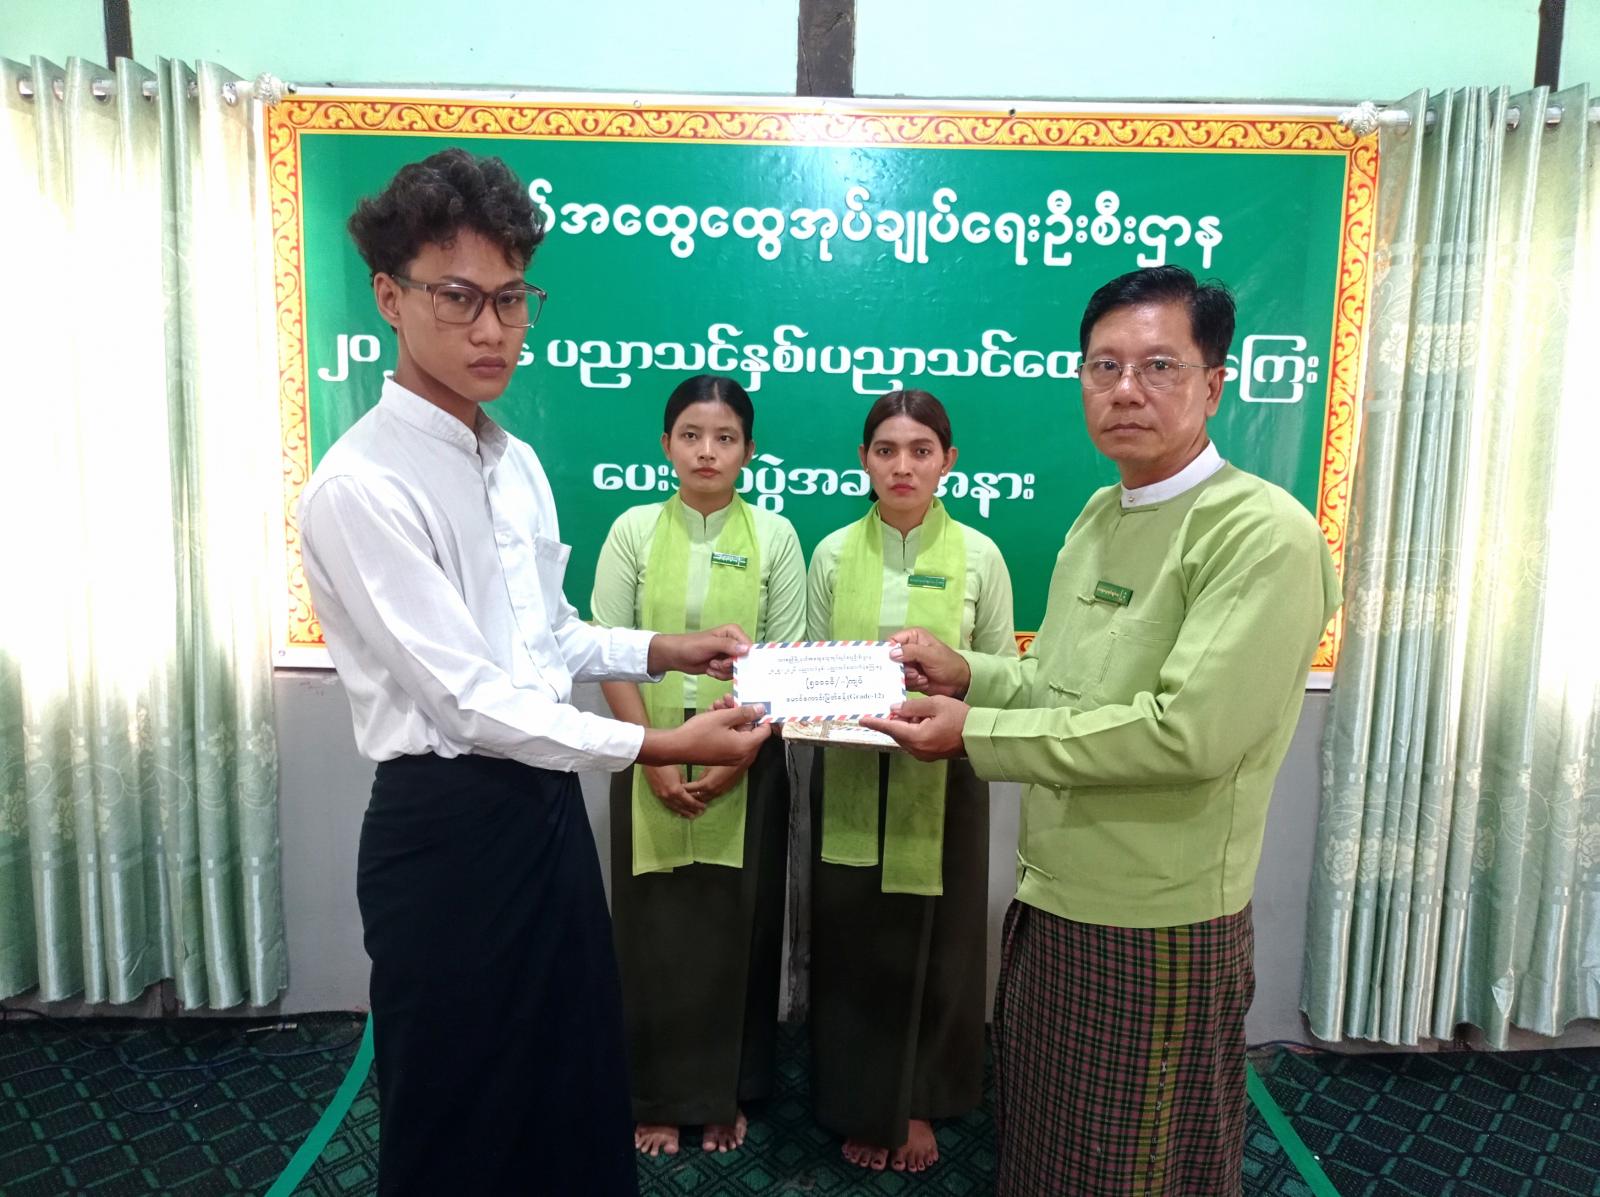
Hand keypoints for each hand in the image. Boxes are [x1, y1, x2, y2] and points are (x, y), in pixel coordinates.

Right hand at [637, 705, 771, 768]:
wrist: (676, 747)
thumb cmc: (699, 732)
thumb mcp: (723, 717)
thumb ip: (744, 713)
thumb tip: (762, 709)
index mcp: (745, 746)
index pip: (764, 731)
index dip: (762, 716)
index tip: (754, 703)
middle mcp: (741, 754)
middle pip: (748, 729)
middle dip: (739, 712)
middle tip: (728, 698)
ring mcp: (730, 756)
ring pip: (736, 731)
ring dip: (728, 716)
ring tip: (716, 704)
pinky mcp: (720, 755)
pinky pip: (728, 738)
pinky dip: (722, 726)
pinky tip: (712, 713)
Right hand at [643, 763, 705, 818]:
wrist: (651, 762)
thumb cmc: (667, 764)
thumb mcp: (680, 774)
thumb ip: (684, 784)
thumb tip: (688, 790)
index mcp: (676, 790)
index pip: (689, 801)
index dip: (696, 805)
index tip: (703, 807)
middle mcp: (669, 796)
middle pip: (682, 806)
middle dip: (691, 810)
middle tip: (699, 813)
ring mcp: (662, 796)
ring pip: (674, 807)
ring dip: (683, 812)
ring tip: (690, 816)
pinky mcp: (657, 795)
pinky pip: (667, 805)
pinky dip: (674, 809)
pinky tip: (678, 811)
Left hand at [648, 624, 751, 680]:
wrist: (676, 656)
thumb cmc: (690, 645)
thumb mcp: (709, 644)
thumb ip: (728, 646)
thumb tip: (746, 649)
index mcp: (734, 632)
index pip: (749, 647)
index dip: (743, 658)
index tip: (729, 662)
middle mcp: (734, 643)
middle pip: (744, 661)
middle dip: (729, 666)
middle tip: (715, 663)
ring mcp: (729, 655)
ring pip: (736, 670)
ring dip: (722, 671)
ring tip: (711, 665)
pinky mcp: (724, 665)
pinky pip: (729, 675)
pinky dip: (719, 675)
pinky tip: (710, 669)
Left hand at [685, 763, 747, 801]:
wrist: (742, 760)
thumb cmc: (724, 759)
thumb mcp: (709, 765)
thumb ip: (702, 775)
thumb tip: (697, 781)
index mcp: (707, 784)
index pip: (691, 789)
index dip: (683, 789)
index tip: (676, 787)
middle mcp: (713, 791)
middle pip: (697, 798)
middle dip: (689, 797)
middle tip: (681, 795)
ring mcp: (720, 792)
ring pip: (705, 799)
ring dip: (698, 798)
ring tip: (690, 797)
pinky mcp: (725, 790)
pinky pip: (712, 797)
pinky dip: (706, 797)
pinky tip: (702, 794)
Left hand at [859, 696, 969, 761]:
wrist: (978, 735)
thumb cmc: (960, 718)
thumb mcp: (935, 704)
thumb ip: (912, 706)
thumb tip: (894, 708)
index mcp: (917, 737)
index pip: (890, 728)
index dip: (876, 722)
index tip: (862, 719)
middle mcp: (917, 749)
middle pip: (898, 733)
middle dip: (895, 719)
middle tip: (895, 706)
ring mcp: (923, 754)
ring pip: (906, 736)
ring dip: (906, 724)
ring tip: (917, 711)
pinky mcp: (930, 754)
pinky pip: (915, 741)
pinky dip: (914, 730)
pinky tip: (923, 720)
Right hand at [888, 627, 970, 697]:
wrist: (959, 683)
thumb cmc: (948, 663)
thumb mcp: (931, 654)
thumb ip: (911, 652)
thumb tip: (891, 654)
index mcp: (912, 637)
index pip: (892, 641)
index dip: (887, 651)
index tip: (889, 661)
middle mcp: (908, 650)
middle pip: (890, 659)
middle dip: (900, 668)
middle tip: (913, 672)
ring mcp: (908, 665)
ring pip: (895, 672)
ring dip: (908, 677)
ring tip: (922, 677)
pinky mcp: (909, 678)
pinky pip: (901, 682)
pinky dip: (912, 683)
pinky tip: (924, 682)